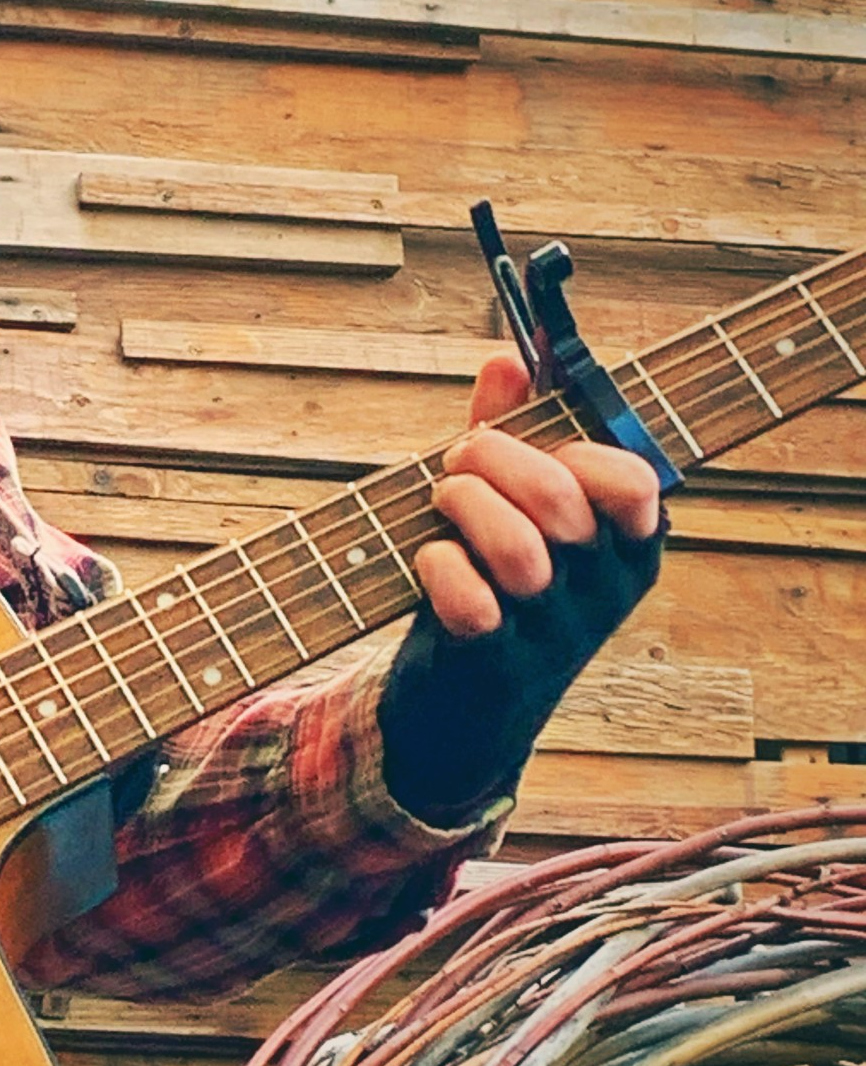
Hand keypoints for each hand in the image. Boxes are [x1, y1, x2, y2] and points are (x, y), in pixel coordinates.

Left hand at [416, 350, 662, 635]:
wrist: (471, 707)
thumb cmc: (498, 581)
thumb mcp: (516, 503)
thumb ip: (515, 430)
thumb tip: (507, 358)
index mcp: (628, 546)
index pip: (634, 481)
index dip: (575, 447)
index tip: (536, 444)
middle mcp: (602, 591)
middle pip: (558, 497)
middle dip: (491, 457)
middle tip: (458, 461)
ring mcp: (554, 632)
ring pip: (519, 548)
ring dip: (464, 504)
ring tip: (442, 499)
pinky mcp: (497, 663)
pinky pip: (474, 603)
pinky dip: (440, 565)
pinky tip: (430, 557)